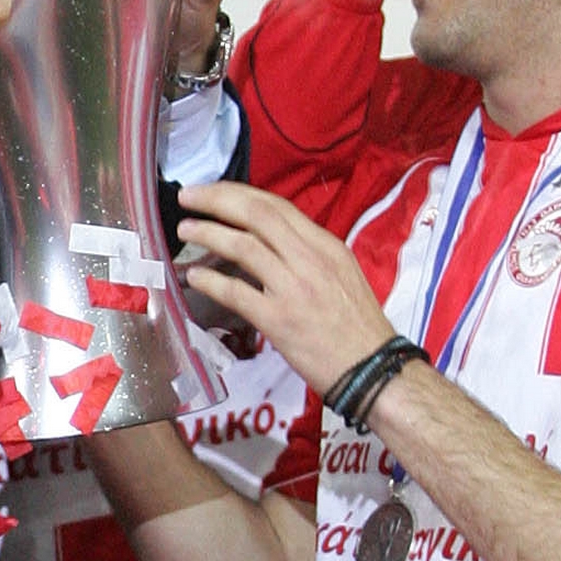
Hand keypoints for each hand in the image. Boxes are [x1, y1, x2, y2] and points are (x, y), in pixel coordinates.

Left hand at [175, 181, 395, 392]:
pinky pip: (238, 293)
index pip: (276, 205)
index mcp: (325, 245)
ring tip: (186, 231)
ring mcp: (294, 289)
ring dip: (208, 234)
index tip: (212, 191)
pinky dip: (211, 282)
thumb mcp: (340, 272)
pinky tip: (195, 278)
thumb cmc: (357, 325)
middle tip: (188, 197)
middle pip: (257, 214)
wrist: (374, 369)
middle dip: (216, 200)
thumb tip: (266, 238)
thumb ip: (306, 252)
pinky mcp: (280, 321)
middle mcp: (310, 259)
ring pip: (244, 247)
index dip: (237, 193)